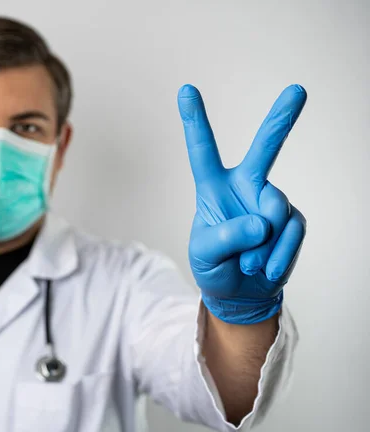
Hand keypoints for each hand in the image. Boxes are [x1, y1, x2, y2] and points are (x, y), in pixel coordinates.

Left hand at [177, 84, 306, 324]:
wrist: (239, 291)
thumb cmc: (213, 266)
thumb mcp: (204, 254)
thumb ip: (225, 237)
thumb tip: (261, 223)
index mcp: (213, 188)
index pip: (202, 151)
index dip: (195, 121)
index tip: (185, 90)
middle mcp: (244, 187)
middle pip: (264, 149)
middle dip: (281, 120)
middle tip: (297, 90)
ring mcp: (269, 202)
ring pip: (275, 210)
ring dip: (262, 245)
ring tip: (249, 264)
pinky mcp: (290, 221)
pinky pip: (290, 233)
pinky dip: (279, 255)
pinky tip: (266, 269)